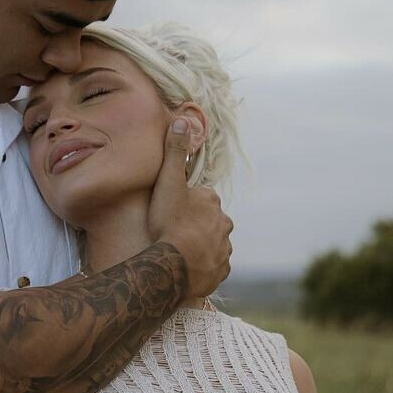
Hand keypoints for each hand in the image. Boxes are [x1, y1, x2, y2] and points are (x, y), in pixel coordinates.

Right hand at [146, 118, 232, 301]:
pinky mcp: (221, 272)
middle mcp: (224, 224)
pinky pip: (213, 267)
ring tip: (179, 253)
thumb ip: (174, 153)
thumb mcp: (168, 183)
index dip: (184, 203)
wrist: (174, 266)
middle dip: (195, 225)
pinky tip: (188, 269)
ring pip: (212, 244)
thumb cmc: (169, 223)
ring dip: (200, 246)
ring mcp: (224, 250)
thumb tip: (182, 121)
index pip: (200, 198)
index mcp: (212, 202)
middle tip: (172, 233)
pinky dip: (203, 266)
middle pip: (209, 221)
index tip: (170, 211)